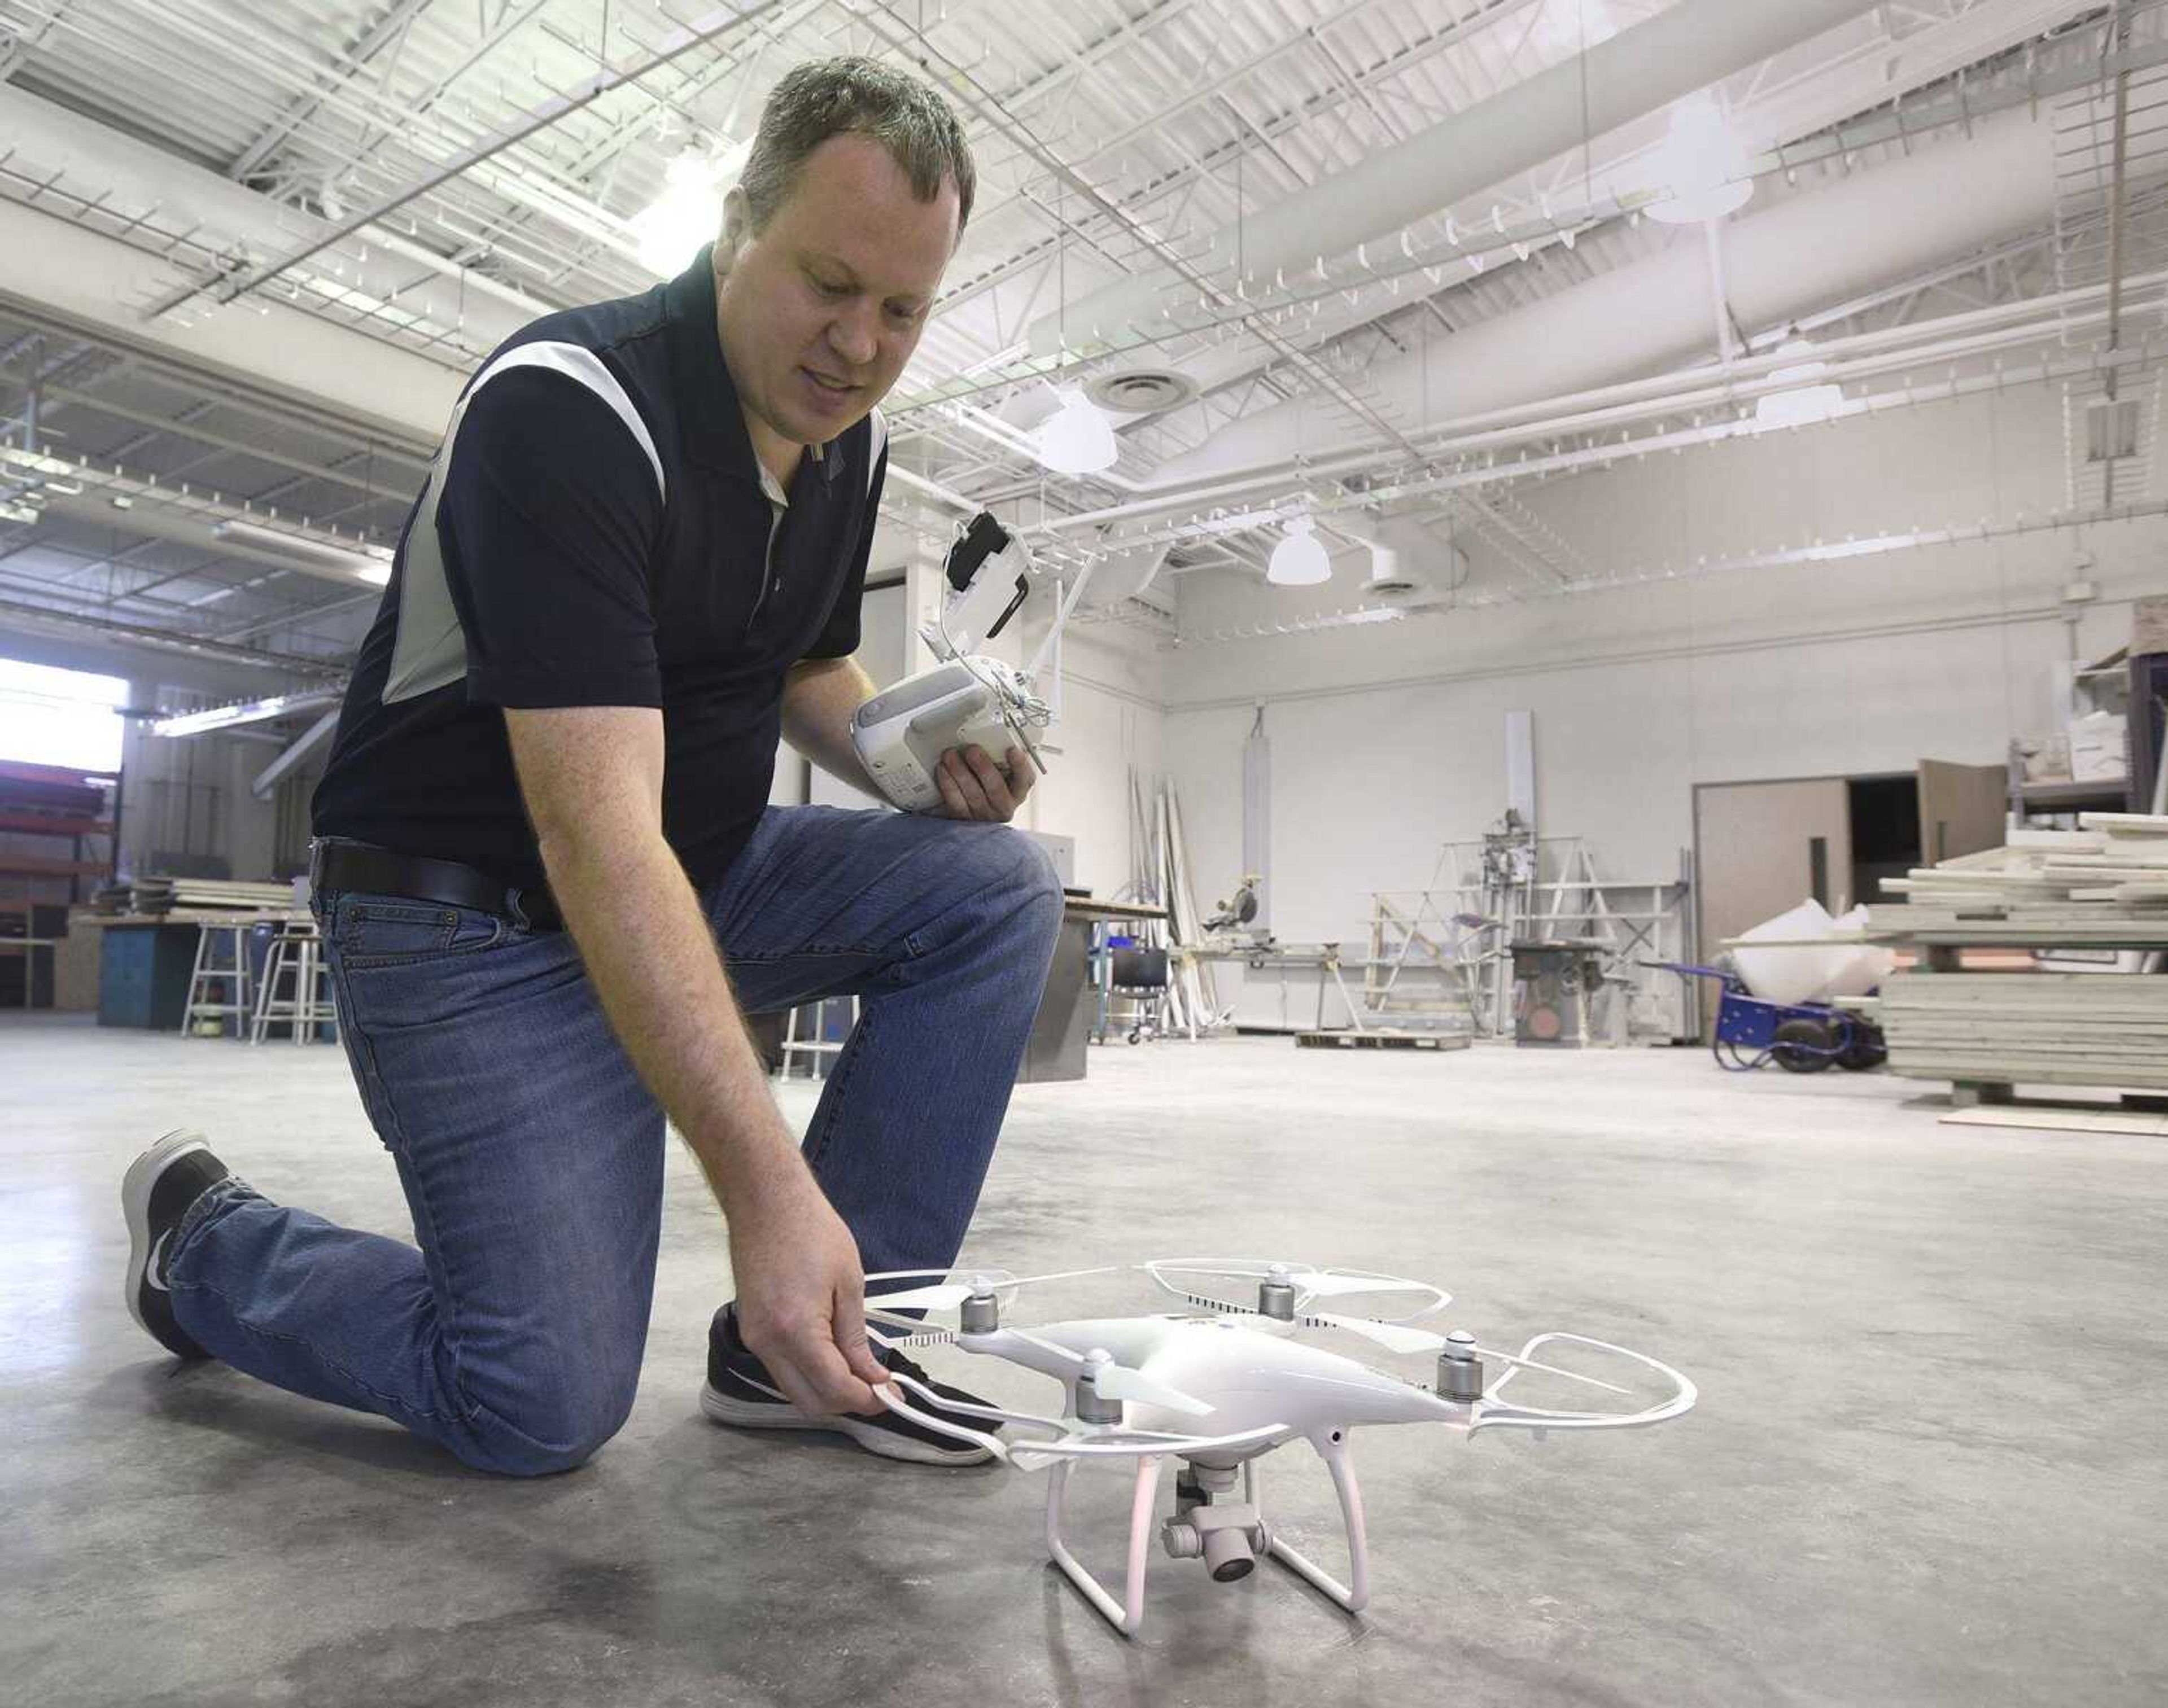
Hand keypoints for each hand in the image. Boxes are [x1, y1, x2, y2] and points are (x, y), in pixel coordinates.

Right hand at [725, 1161, 890, 1416]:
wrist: (766, 1200)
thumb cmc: (811, 1230)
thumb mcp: (848, 1283)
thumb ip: (856, 1338)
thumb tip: (871, 1376)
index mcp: (797, 1331)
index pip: (835, 1389)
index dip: (867, 1400)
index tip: (892, 1394)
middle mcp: (768, 1344)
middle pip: (810, 1402)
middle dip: (847, 1403)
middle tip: (879, 1388)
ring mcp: (754, 1338)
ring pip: (793, 1390)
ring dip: (827, 1390)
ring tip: (860, 1372)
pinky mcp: (750, 1329)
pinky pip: (781, 1369)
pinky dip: (808, 1373)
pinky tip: (833, 1356)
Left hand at [935, 744, 1033, 820]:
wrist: (974, 813)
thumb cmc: (990, 788)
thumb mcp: (1002, 773)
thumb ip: (1000, 759)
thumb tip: (992, 736)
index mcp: (1016, 792)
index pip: (1024, 780)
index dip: (1020, 765)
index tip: (1012, 750)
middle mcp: (1002, 806)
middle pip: (996, 788)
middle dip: (983, 766)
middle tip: (972, 749)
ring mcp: (983, 814)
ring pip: (972, 794)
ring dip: (960, 771)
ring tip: (950, 755)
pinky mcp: (963, 817)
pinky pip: (954, 800)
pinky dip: (947, 783)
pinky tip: (942, 769)